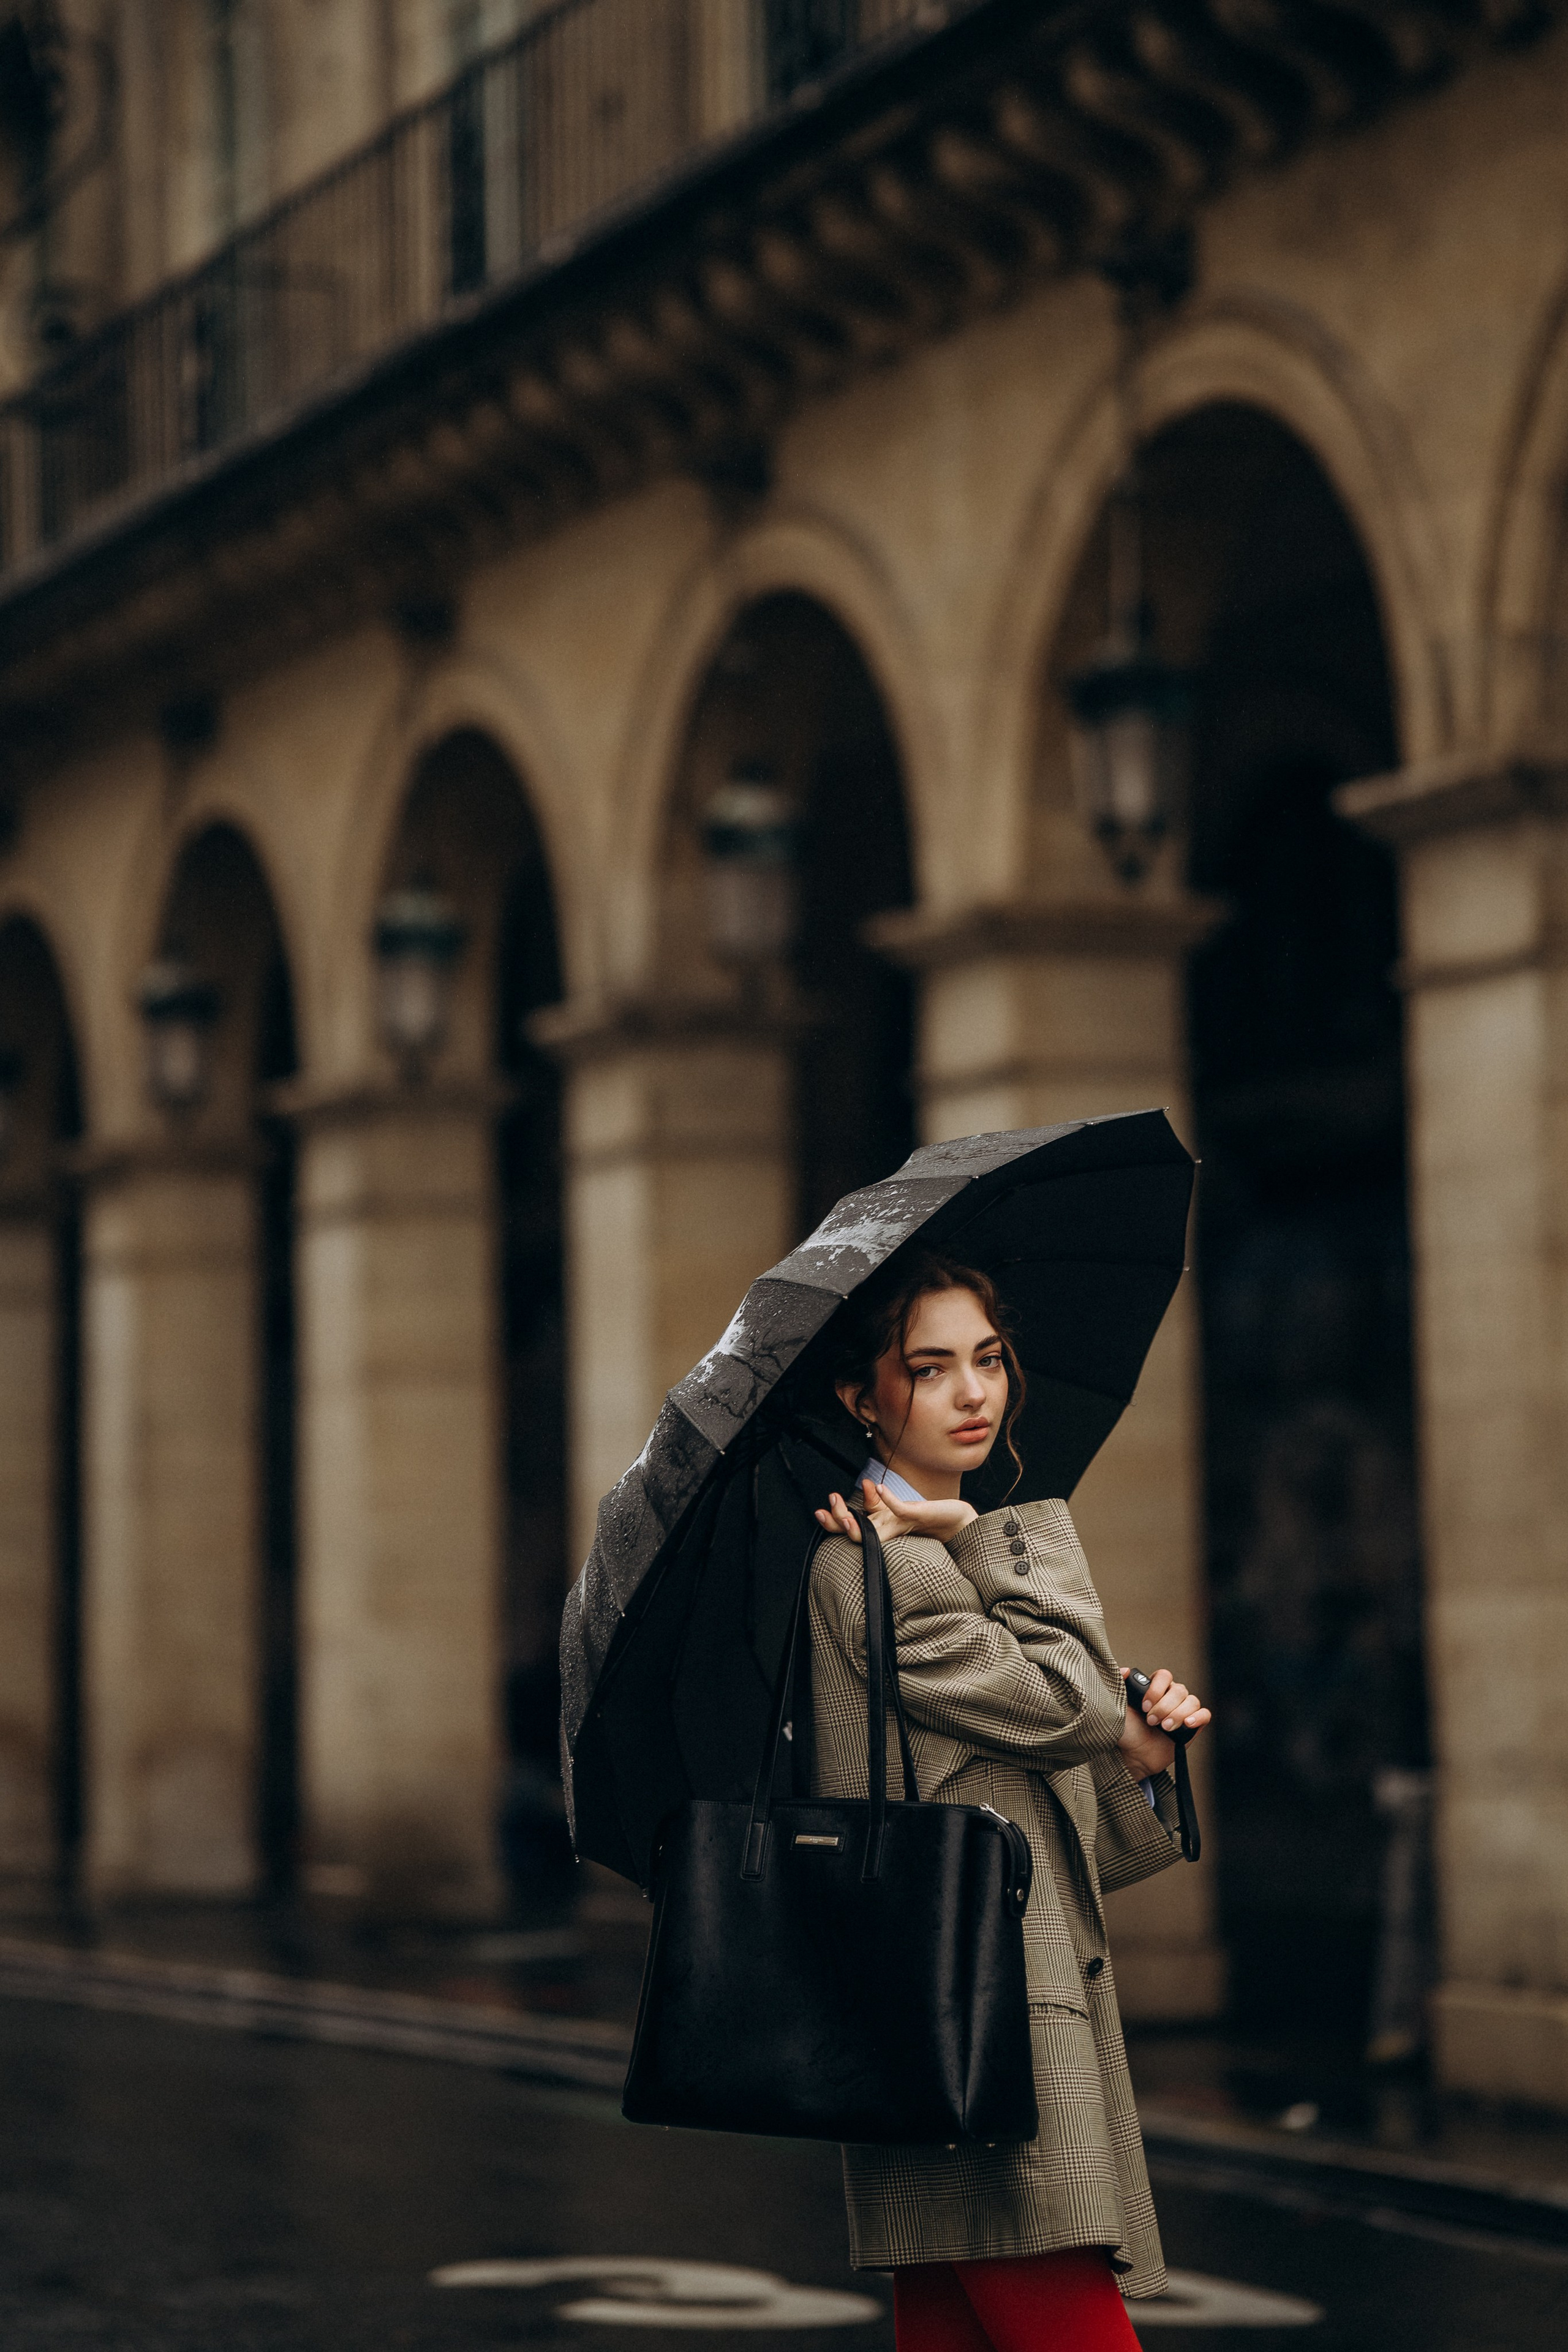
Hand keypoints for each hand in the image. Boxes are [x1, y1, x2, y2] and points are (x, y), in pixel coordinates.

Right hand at [815, 1479, 978, 1546]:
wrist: (958, 1523)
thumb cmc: (930, 1519)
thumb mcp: (898, 1509)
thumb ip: (880, 1503)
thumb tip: (866, 1487)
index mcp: (882, 1529)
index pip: (852, 1528)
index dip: (833, 1522)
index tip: (819, 1512)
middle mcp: (888, 1529)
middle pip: (855, 1531)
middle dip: (836, 1520)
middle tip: (825, 1507)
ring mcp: (900, 1523)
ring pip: (870, 1528)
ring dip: (853, 1518)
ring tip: (839, 1504)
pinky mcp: (915, 1514)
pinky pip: (897, 1508)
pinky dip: (886, 1498)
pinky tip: (876, 1487)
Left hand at [1117, 1666, 1210, 1780]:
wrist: (1134, 1756)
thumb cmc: (1126, 1731)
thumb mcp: (1117, 1707)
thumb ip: (1119, 1686)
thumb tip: (1125, 1670)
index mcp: (1154, 1688)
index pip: (1164, 1676)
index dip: (1156, 1689)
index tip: (1144, 1706)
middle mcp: (1171, 1696)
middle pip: (1179, 1689)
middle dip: (1164, 1707)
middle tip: (1151, 1721)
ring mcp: (1183, 1710)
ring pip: (1192, 1701)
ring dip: (1178, 1714)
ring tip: (1165, 1728)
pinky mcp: (1193, 1726)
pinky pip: (1205, 1715)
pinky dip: (1198, 1717)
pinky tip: (1187, 1724)